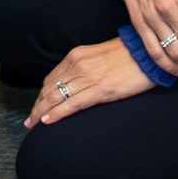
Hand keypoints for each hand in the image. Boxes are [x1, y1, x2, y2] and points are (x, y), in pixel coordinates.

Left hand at [22, 37, 155, 128]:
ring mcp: (88, 78)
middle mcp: (78, 65)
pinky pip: (72, 104)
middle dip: (37, 106)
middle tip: (30, 121)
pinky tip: (48, 121)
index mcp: (77, 56)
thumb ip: (84, 68)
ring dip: (42, 113)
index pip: (52, 78)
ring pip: (56, 97)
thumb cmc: (128, 56)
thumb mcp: (99, 57)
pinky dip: (57, 113)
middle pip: (49, 89)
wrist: (148, 53)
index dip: (42, 95)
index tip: (37, 106)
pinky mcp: (100, 90)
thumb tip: (75, 83)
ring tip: (34, 125)